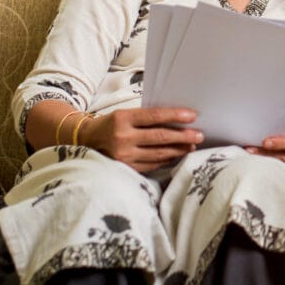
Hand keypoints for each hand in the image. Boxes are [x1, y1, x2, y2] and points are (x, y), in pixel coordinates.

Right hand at [82, 107, 203, 172]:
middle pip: (160, 137)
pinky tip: (177, 155)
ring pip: (158, 153)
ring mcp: (124, 156)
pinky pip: (151, 164)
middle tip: (200, 135)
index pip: (154, 116)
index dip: (175, 115)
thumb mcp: (124, 115)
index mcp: (122, 119)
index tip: (193, 116)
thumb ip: (146, 118)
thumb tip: (176, 120)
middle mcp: (122, 138)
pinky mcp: (125, 169)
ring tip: (192, 145)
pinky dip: (166, 160)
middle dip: (183, 136)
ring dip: (178, 149)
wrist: (84, 142)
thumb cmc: (110, 124)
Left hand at [246, 133, 284, 183]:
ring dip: (265, 164)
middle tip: (251, 151)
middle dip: (266, 153)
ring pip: (282, 169)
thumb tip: (262, 134)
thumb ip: (284, 137)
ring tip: (251, 161)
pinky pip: (283, 179)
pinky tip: (260, 171)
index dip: (280, 142)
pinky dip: (270, 174)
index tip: (265, 142)